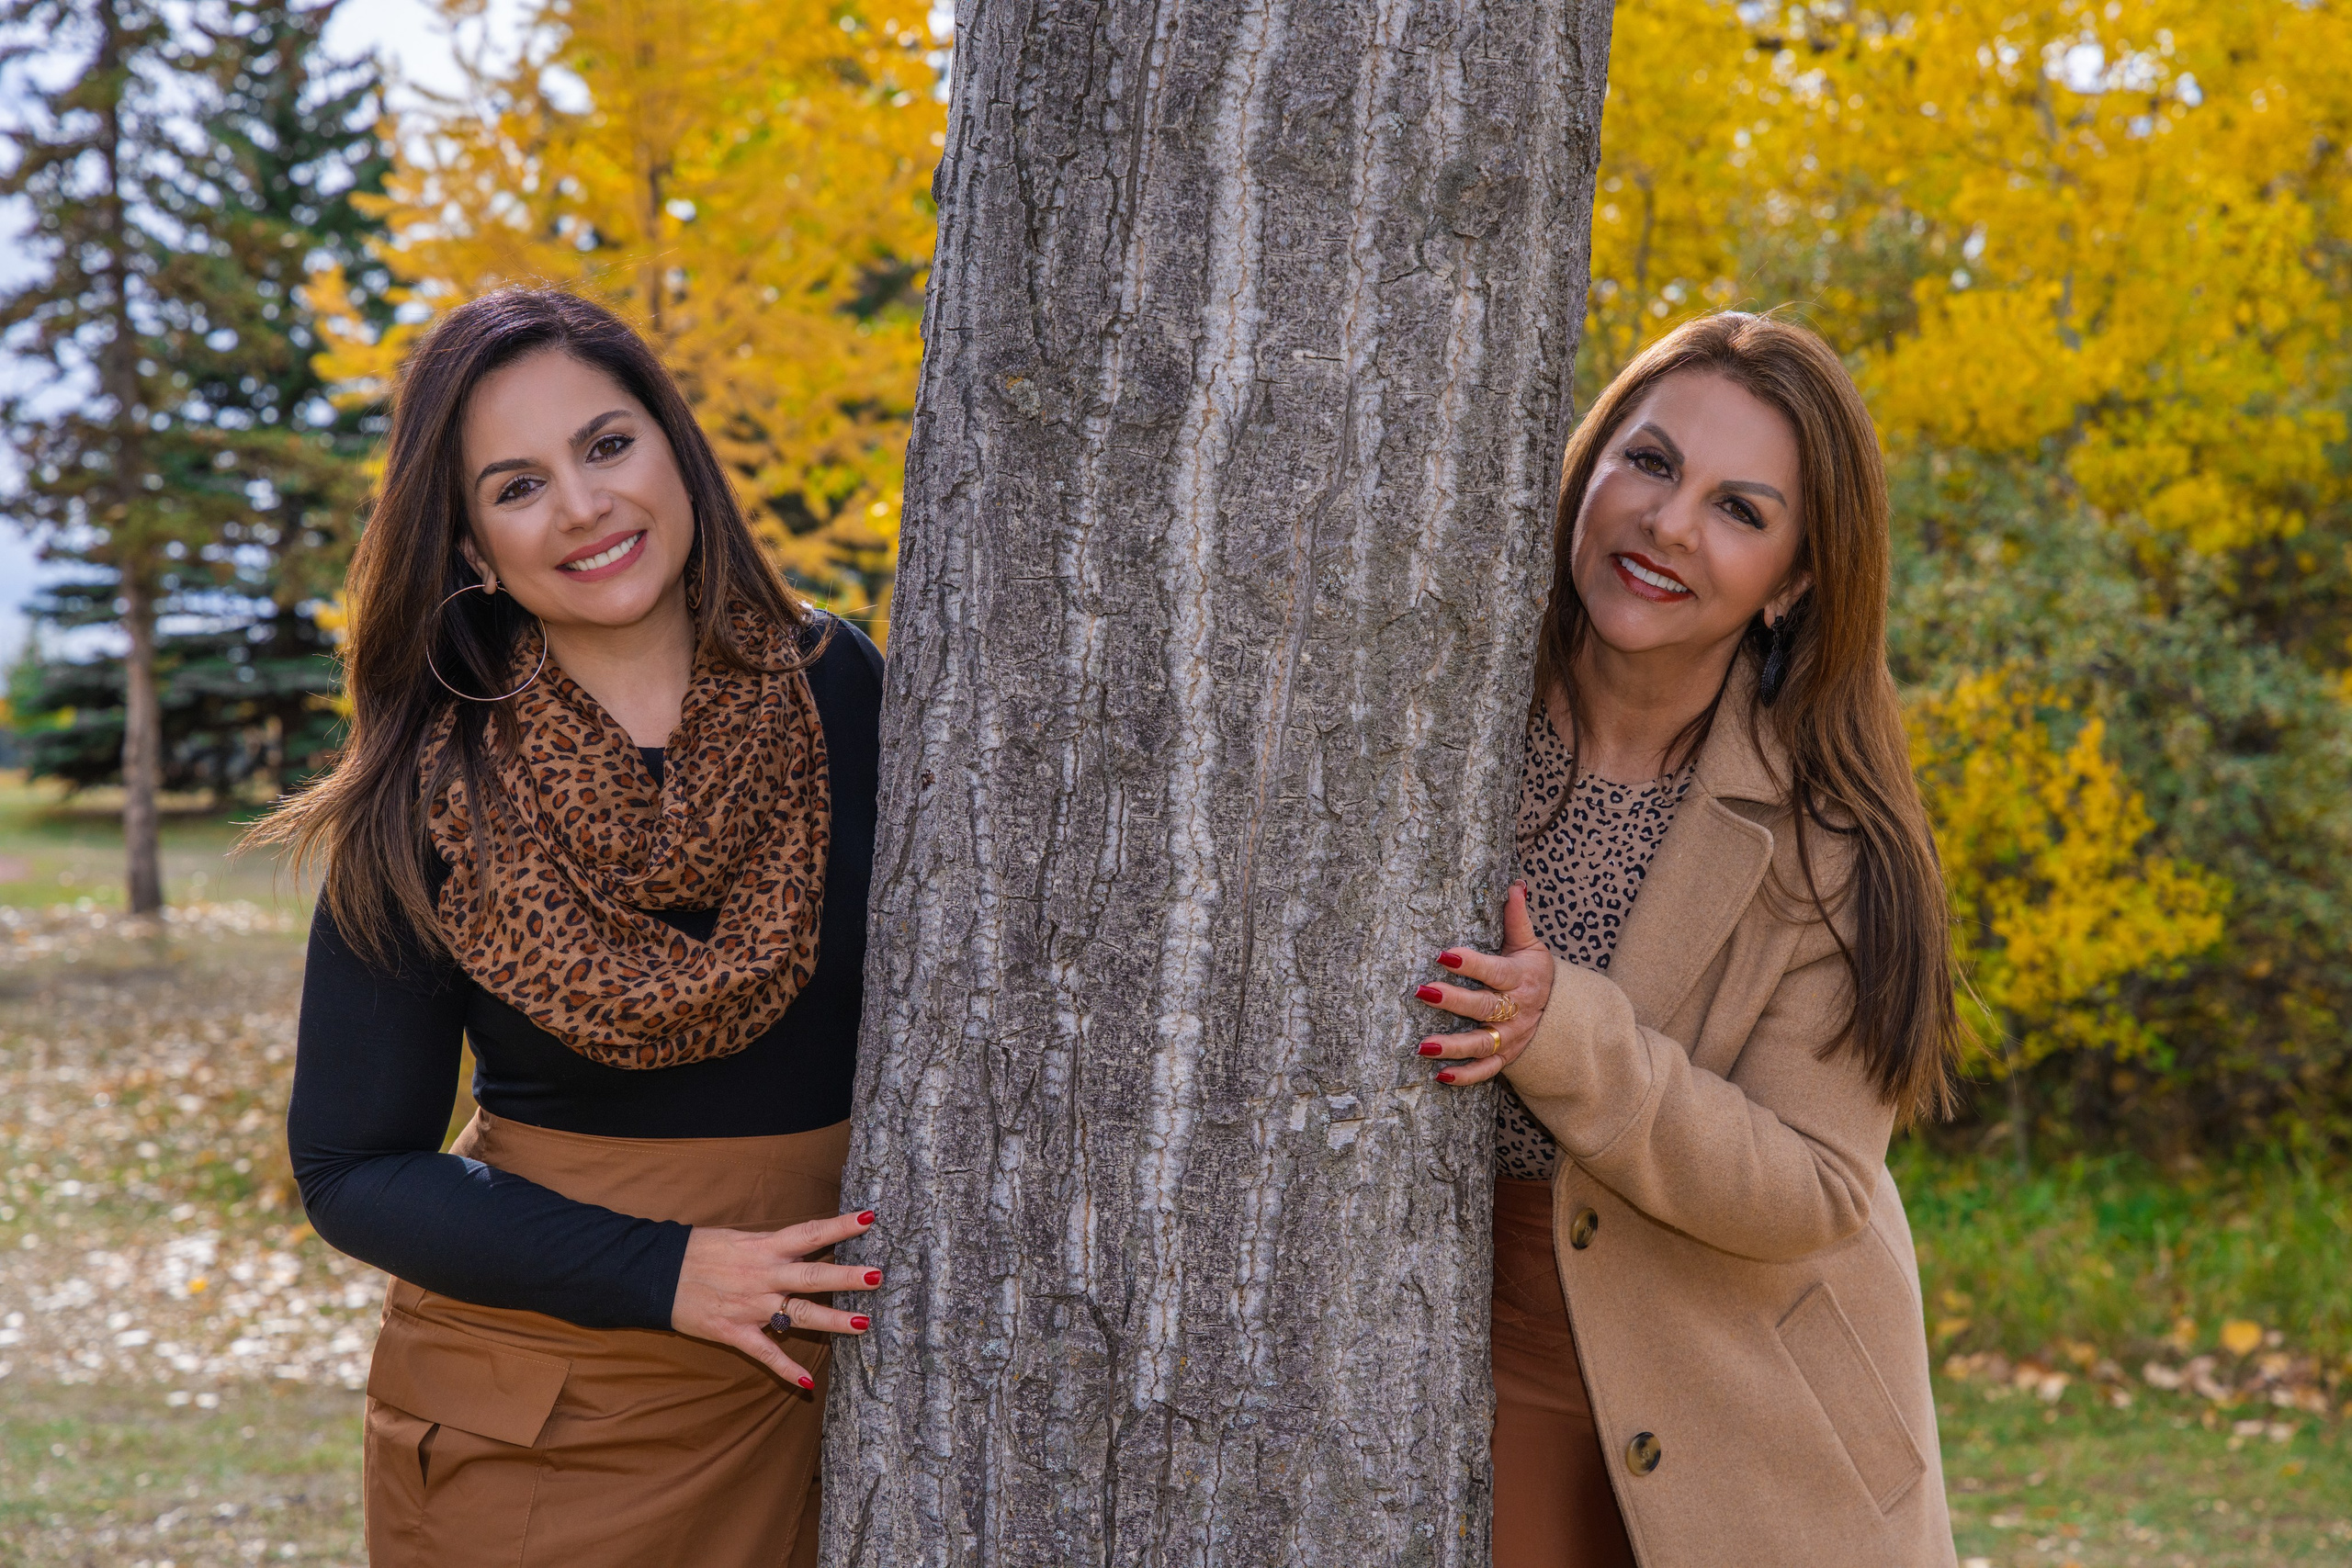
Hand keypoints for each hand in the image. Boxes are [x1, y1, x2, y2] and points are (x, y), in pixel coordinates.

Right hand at [670, 1208, 880, 1389]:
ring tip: (863, 1325)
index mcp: (764, 1247)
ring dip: (832, 1320)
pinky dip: (785, 1369)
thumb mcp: (737, 1238)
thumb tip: (801, 1242)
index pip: (809, 1232)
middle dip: (846, 1276)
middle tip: (877, 1276)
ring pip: (798, 1314)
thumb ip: (771, 1246)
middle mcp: (763, 1276)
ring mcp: (751, 1306)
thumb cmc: (698, 1251)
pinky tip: (806, 1383)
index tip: (868, 1219)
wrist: (656, 1274)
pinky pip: (765, 1353)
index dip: (840, 1225)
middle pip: (812, 1275)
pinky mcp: (734, 1331)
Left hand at [1412, 881, 1551, 1086]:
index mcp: (1519, 978)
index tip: (1443, 954)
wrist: (1565, 1014)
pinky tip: (1439, 1076)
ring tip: (1423, 1045)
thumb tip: (1515, 884)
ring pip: (1481, 1043)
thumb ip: (1517, 918)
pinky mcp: (1506, 1057)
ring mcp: (1510, 1036)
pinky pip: (1486, 1071)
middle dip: (1453, 1001)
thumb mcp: (1530, 945)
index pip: (1493, 971)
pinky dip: (1465, 1076)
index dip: (1470, 963)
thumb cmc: (1535, 973)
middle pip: (1483, 1006)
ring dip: (1452, 1046)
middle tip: (1423, 992)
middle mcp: (1515, 1009)